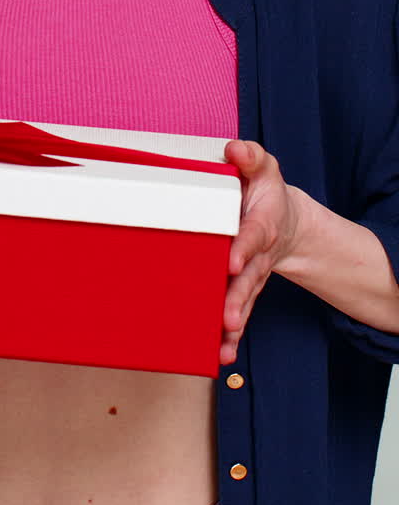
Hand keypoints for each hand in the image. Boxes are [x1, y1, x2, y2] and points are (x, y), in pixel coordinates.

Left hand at [219, 140, 300, 364]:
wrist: (284, 221)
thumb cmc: (263, 192)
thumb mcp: (262, 168)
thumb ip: (249, 156)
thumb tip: (234, 148)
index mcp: (262, 223)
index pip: (252, 236)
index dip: (243, 247)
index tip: (231, 261)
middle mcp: (259, 254)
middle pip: (249, 278)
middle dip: (238, 298)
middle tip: (228, 317)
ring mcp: (252, 274)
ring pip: (244, 300)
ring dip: (234, 322)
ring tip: (223, 342)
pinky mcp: (244, 288)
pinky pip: (239, 313)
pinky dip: (231, 336)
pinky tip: (220, 355)